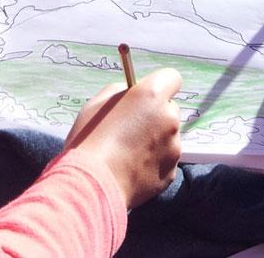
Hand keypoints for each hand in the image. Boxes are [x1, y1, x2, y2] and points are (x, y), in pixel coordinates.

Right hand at [62, 68, 181, 208]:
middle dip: (156, 114)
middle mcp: (169, 119)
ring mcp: (173, 148)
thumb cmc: (90, 138)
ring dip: (155, 140)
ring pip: (168, 137)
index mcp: (152, 95)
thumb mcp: (98, 103)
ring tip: (129, 153)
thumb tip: (130, 95)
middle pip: (170, 109)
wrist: (92, 185)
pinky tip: (132, 170)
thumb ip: (120, 92)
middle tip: (133, 127)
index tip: (145, 95)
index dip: (159, 85)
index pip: (172, 77)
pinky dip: (153, 162)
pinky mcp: (171, 173)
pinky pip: (164, 160)